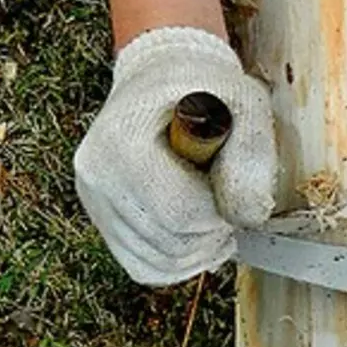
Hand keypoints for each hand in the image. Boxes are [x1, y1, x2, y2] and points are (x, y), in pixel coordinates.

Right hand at [74, 26, 276, 284]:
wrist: (163, 78)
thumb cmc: (205, 88)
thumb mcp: (242, 102)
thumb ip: (252, 154)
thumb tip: (247, 217)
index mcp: (120, 140)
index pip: (179, 212)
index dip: (222, 213)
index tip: (234, 187)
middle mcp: (95, 175)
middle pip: (169, 243)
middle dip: (213, 232)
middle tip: (229, 200)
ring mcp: (93, 201)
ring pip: (157, 263)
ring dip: (200, 251)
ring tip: (217, 215)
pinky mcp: (101, 220)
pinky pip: (143, 268)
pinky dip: (179, 263)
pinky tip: (200, 237)